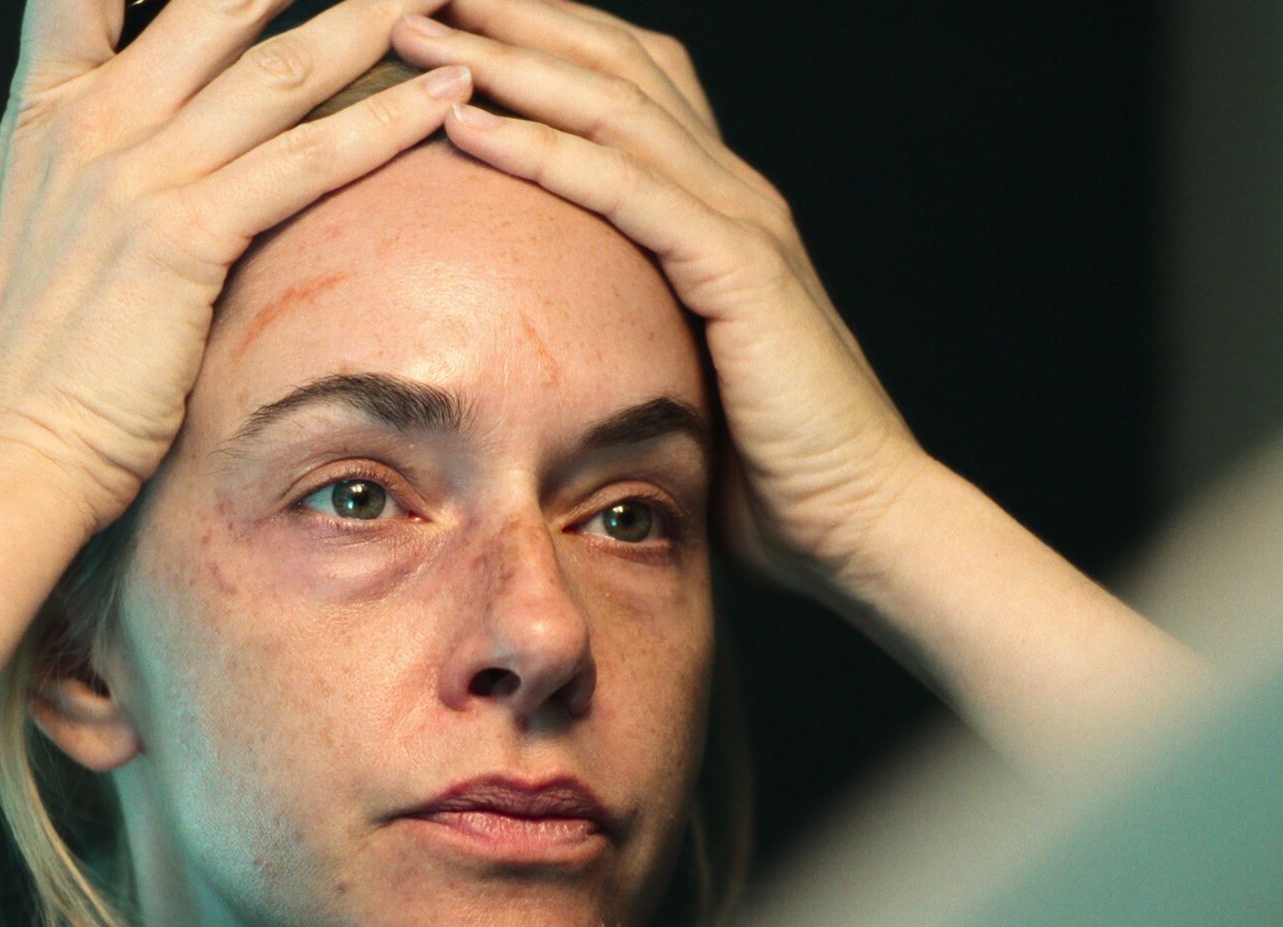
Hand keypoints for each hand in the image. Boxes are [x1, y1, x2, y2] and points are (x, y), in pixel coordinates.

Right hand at [0, 0, 471, 534]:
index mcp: (40, 120)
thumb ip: (58, 174)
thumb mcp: (7, 237)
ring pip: (274, 68)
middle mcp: (88, 127)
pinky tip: (447, 94)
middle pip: (211, 6)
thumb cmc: (9, 372)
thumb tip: (91, 157)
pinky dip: (384, 120)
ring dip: (368, 20)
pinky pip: (304, 160)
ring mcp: (135, 177)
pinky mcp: (181, 238)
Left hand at [388, 0, 928, 593]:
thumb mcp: (674, 373)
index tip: (452, 13)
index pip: (623, 83)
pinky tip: (469, 122)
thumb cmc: (766, 469)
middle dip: (513, 15)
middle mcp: (732, 190)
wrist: (861, 520)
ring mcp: (741, 220)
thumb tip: (535, 346)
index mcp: (717, 203)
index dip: (541, 36)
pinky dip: (543, 148)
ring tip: (421, 22)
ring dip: (509, 57)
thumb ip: (622, 330)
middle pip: (610, 63)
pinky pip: (624, 188)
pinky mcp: (738, 269)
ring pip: (611, 104)